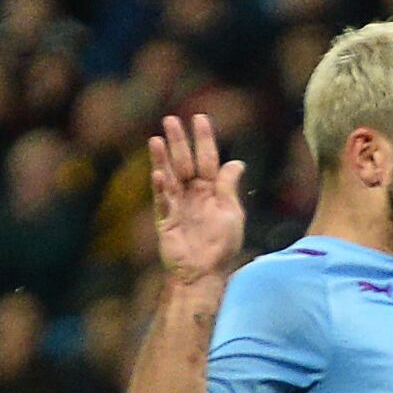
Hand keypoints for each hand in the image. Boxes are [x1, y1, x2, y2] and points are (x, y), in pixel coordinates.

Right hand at [148, 113, 245, 287]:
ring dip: (162, 158)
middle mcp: (192, 194)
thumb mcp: (231, 213)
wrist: (205, 274)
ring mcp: (177, 205)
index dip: (203, 139)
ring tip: (156, 139)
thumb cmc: (221, 247)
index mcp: (210, 190)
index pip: (207, 159)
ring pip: (169, 176)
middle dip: (178, 141)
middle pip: (184, 162)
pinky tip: (158, 174)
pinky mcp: (166, 221)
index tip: (199, 118)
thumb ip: (228, 187)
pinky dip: (161, 189)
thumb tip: (236, 162)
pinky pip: (163, 201)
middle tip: (171, 119)